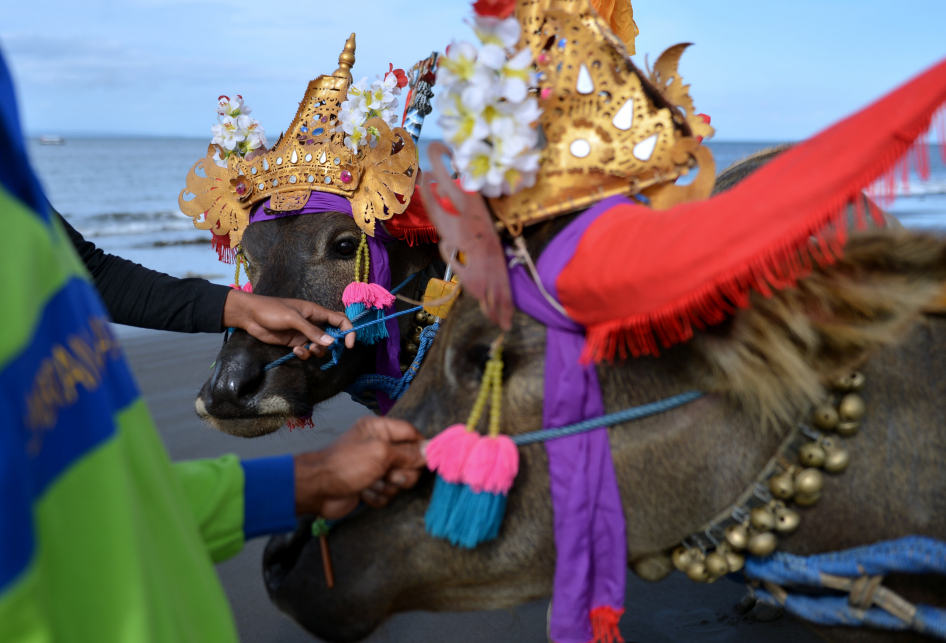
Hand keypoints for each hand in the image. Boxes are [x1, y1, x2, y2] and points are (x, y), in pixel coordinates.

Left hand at [222, 289, 355, 358]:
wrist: (250, 316)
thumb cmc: (272, 310)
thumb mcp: (293, 319)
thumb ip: (311, 331)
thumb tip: (331, 342)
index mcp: (316, 312)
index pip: (340, 320)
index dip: (349, 331)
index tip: (349, 345)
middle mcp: (313, 323)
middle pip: (332, 336)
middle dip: (330, 345)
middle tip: (320, 348)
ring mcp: (304, 334)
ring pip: (320, 347)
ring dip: (316, 351)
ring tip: (306, 349)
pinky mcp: (295, 343)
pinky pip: (307, 352)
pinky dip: (304, 354)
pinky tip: (295, 351)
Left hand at [294, 417, 425, 518]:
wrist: (318, 489)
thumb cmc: (346, 464)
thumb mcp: (381, 453)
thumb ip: (408, 453)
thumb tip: (430, 450)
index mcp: (379, 429)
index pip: (411, 433)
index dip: (420, 447)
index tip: (427, 460)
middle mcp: (378, 446)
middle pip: (409, 461)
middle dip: (401, 472)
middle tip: (387, 474)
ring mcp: (374, 467)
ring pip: (399, 480)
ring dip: (387, 486)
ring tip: (370, 483)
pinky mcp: (370, 486)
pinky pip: (387, 493)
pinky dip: (377, 495)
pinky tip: (363, 492)